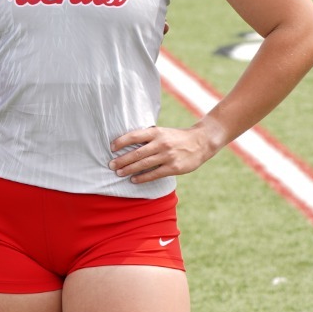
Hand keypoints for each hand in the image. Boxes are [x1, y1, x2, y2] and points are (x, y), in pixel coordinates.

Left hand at [110, 122, 224, 183]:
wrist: (201, 141)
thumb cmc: (177, 137)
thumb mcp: (163, 132)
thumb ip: (149, 137)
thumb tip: (128, 143)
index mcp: (157, 132)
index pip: (134, 136)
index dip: (121, 142)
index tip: (111, 148)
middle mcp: (161, 143)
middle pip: (137, 153)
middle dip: (122, 160)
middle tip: (111, 165)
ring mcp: (168, 156)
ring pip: (144, 164)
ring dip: (129, 169)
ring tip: (119, 173)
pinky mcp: (174, 168)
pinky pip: (154, 174)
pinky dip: (142, 178)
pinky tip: (134, 180)